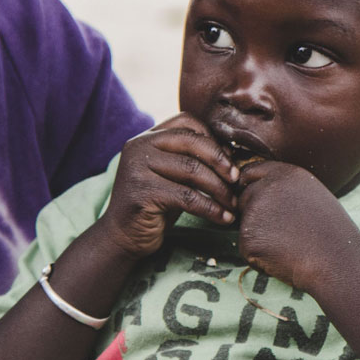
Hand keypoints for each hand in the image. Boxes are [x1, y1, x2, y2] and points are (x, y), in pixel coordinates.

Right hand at [97, 115, 238, 257]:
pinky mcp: (142, 193)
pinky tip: (223, 218)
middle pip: (192, 141)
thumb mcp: (172, 176)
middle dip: (220, 161)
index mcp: (146, 137)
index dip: (212, 138)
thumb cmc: (155, 205)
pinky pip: (188, 197)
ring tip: (233, 203)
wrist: (123, 238)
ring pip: (192, 170)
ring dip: (219, 189)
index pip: (187, 121)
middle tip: (237, 180)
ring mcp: (138, 168)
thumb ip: (191, 159)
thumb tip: (230, 152)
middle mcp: (139, 147)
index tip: (229, 160)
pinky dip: (211, 209)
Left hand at [233, 159, 359, 296]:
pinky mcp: (249, 237)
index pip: (250, 173)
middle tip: (285, 234)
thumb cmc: (331, 235)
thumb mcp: (313, 198)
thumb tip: (259, 191)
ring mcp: (255, 211)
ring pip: (245, 226)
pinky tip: (283, 258)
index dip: (249, 187)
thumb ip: (286, 190)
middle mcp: (267, 187)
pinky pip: (247, 248)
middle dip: (255, 216)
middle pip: (243, 199)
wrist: (337, 264)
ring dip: (260, 239)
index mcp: (286, 174)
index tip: (260, 204)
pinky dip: (260, 258)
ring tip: (289, 246)